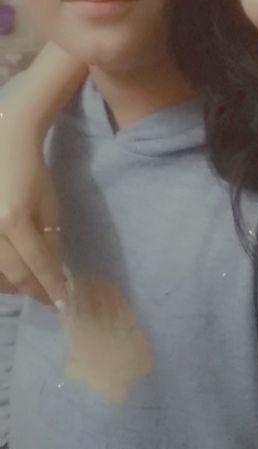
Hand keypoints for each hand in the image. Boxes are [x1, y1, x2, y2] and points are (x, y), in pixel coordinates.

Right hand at [0, 113, 66, 308]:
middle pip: (14, 274)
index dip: (51, 286)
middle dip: (33, 290)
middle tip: (47, 298)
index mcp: (16, 220)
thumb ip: (49, 239)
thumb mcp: (49, 206)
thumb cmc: (32, 173)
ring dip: (12, 286)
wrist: (4, 145)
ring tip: (28, 288)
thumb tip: (52, 272)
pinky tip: (8, 276)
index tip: (62, 302)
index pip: (39, 264)